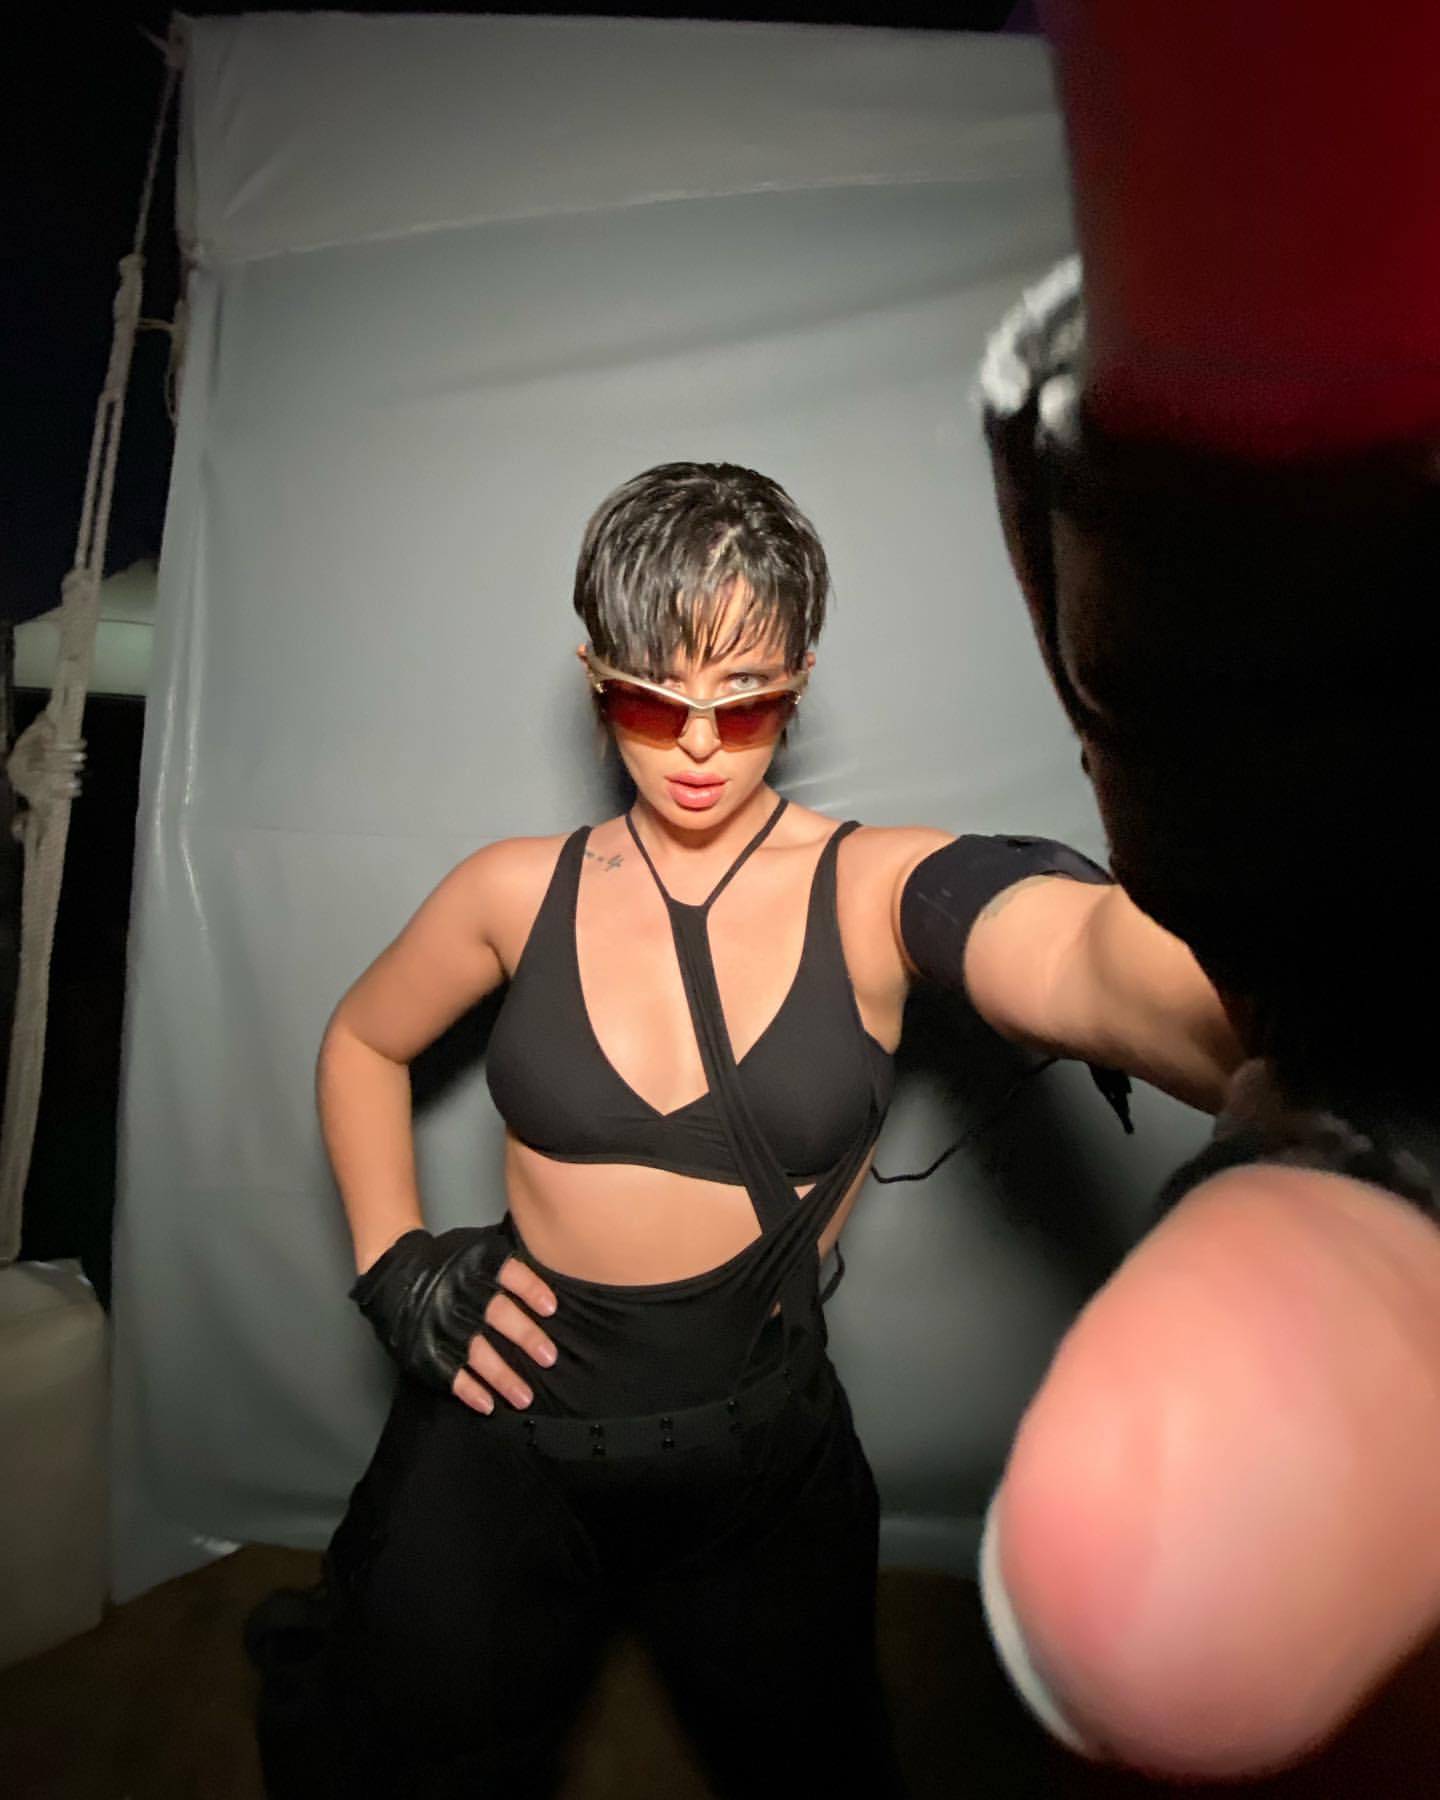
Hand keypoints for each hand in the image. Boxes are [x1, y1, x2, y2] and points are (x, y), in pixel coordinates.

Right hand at [349, 1226, 556, 1414]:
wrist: (392, 1271)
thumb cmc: (447, 1262)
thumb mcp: (475, 1248)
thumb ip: (507, 1265)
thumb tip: (552, 1290)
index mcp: (473, 1263)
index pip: (507, 1273)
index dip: (530, 1290)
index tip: (552, 1309)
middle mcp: (456, 1291)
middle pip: (496, 1313)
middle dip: (524, 1337)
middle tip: (549, 1358)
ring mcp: (437, 1321)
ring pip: (475, 1351)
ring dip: (502, 1376)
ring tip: (525, 1397)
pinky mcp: (421, 1347)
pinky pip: (447, 1371)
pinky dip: (468, 1390)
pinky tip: (488, 1404)